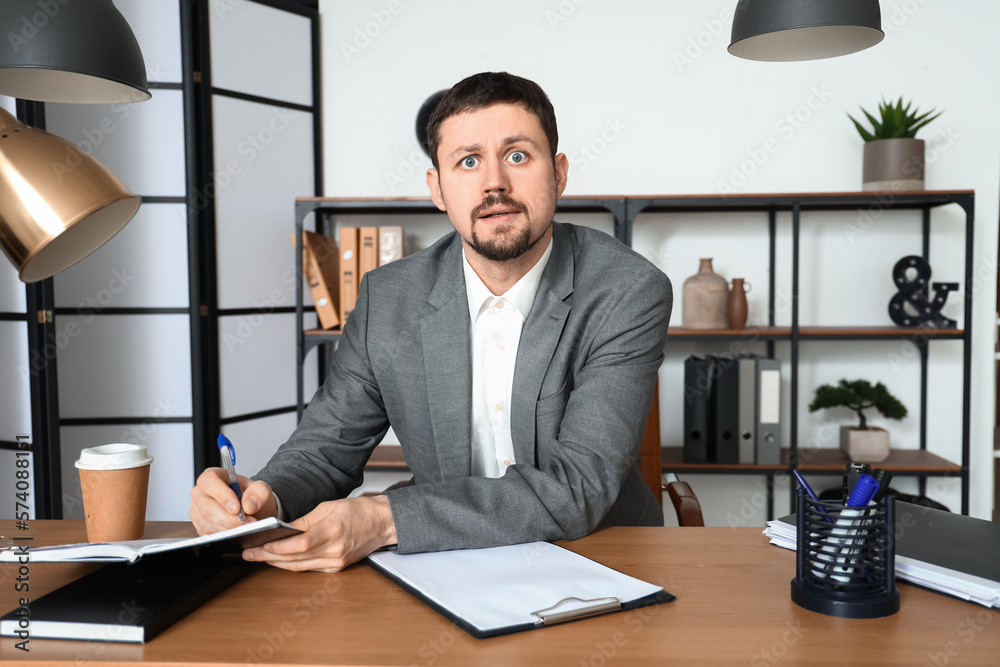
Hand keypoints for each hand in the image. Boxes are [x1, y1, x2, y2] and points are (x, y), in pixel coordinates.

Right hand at [189, 468, 278, 534]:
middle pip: (207, 506)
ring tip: (244, 527)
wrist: (256, 513)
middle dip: (227, 518)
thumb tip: (248, 504)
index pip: (209, 480)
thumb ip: (259, 493)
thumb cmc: (253, 498)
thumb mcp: (262, 490)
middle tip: (245, 522)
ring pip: (207, 522)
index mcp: (215, 476)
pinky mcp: (200, 526)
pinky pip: (208, 533)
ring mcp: (199, 510)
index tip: (236, 508)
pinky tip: (236, 532)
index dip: (221, 494)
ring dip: (228, 528)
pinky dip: (224, 535)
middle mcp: (203, 493)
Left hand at [241, 495, 396, 571]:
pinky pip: (309, 568)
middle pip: (295, 559)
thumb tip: (280, 530)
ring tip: (258, 557)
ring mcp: (336, 562)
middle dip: (268, 556)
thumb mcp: (328, 507)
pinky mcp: (336, 568)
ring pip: (299, 566)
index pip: (298, 545)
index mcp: (332, 530)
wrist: (382, 523)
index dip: (276, 548)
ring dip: (276, 562)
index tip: (258, 545)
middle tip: (249, 553)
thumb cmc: (358, 511)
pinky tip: (279, 559)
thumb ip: (304, 521)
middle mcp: (334, 550)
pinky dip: (292, 564)